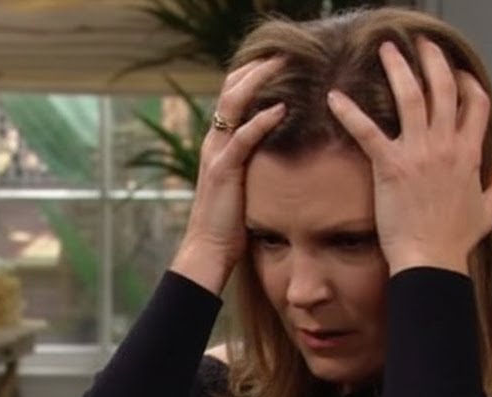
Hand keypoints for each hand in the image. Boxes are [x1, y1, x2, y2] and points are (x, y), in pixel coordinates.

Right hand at [171, 57, 287, 294]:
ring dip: (259, 82)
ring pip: (233, 105)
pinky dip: (262, 121)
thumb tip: (281, 151)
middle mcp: (214, 142)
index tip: (277, 61)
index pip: (231, 97)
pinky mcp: (224, 170)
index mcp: (219, 143)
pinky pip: (243, 138)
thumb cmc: (229, 222)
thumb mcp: (243, 184)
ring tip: (282, 65)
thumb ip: (254, 162)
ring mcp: (216, 154)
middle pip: (230, 91)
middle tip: (283, 54)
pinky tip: (281, 109)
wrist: (208, 248)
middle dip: (256, 69)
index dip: (251, 76)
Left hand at [326, 38, 491, 275]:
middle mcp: (447, 146)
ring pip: (411, 97)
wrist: (431, 259)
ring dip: (398, 68)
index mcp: (470, 154)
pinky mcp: (390, 166)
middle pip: (444, 89)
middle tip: (421, 44)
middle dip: (433, 60)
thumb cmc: (455, 240)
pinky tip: (334, 97)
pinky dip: (349, 112)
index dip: (467, 83)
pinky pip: (367, 132)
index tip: (457, 71)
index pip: (475, 105)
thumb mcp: (488, 212)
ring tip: (387, 50)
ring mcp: (419, 154)